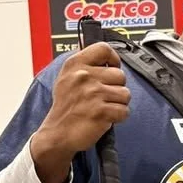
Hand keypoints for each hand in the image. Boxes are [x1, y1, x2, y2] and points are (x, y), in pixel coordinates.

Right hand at [30, 43, 130, 182]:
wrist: (57, 133)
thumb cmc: (65, 107)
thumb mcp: (67, 78)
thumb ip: (84, 65)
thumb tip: (103, 54)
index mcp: (75, 64)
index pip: (103, 49)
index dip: (113, 59)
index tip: (111, 68)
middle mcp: (83, 76)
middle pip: (120, 75)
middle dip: (116, 87)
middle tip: (103, 97)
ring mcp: (93, 94)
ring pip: (125, 94)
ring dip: (118, 103)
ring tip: (103, 107)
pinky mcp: (101, 111)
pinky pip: (124, 111)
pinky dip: (118, 117)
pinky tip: (106, 118)